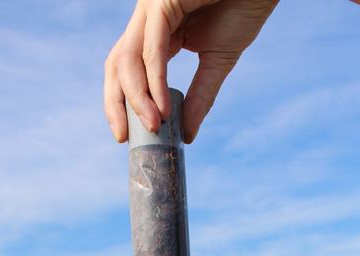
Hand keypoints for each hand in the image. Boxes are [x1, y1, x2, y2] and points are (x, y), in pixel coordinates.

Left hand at [104, 0, 278, 143]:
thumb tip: (186, 136)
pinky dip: (155, 83)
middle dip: (116, 104)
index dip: (122, 103)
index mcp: (158, 32)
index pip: (128, 71)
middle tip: (124, 138)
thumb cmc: (244, 8)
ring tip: (154, 127)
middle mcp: (148, 20)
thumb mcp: (218, 62)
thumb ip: (199, 98)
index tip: (126, 136)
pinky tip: (163, 108)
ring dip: (137, 99)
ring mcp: (152, 8)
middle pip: (117, 65)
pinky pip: (152, 49)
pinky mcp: (162, 1)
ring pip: (128, 59)